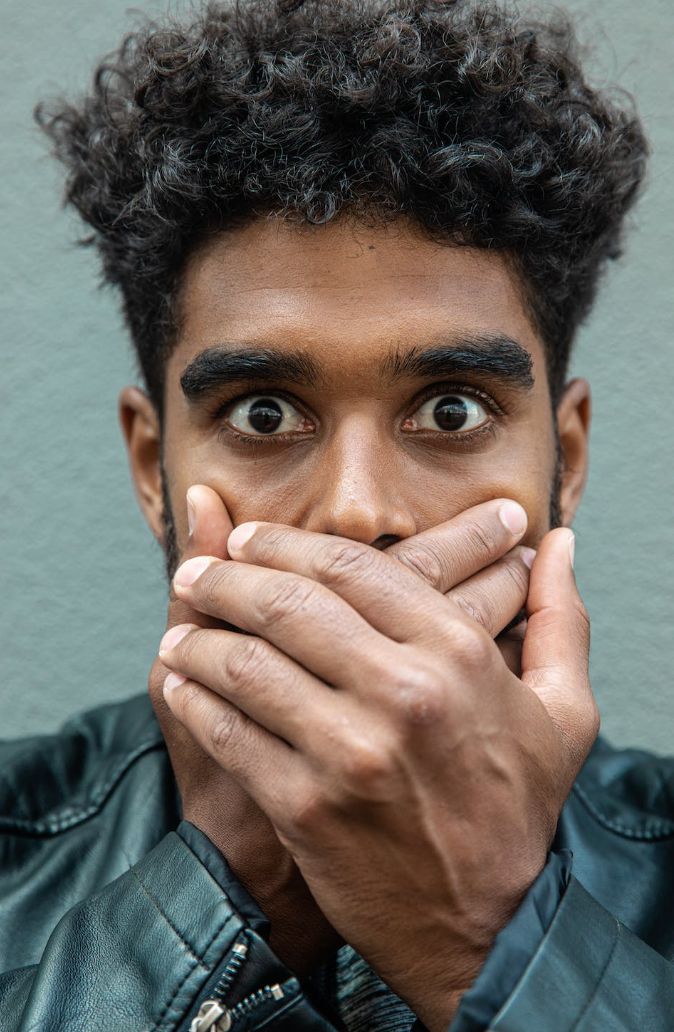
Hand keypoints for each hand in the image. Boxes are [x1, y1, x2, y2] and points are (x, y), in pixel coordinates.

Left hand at [159, 500, 596, 1028]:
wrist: (488, 926)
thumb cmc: (517, 808)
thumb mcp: (564, 711)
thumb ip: (559, 620)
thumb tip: (563, 547)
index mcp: (458, 653)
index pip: (352, 567)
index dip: (287, 543)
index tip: (251, 537)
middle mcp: (403, 693)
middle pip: (289, 604)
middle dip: (228, 578)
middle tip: (200, 569)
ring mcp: (349, 752)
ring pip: (248, 664)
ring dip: (198, 637)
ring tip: (179, 628)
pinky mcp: (307, 807)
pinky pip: (230, 734)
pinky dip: (194, 701)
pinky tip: (180, 685)